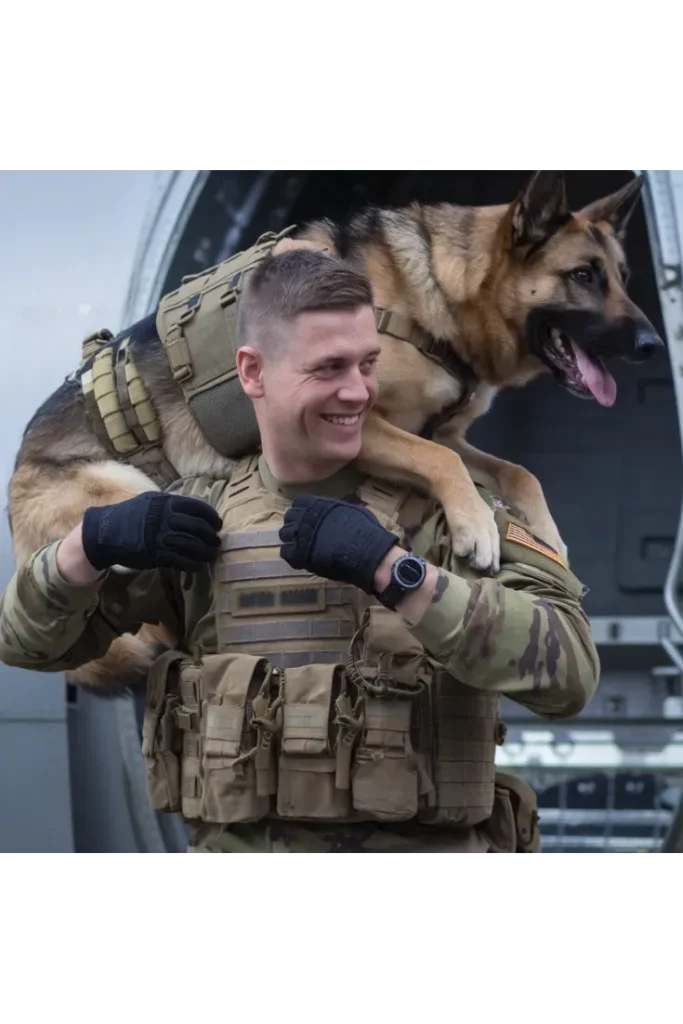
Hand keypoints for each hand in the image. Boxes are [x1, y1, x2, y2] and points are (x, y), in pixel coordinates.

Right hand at [81, 491, 222, 571]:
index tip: (217, 523)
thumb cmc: (128, 516)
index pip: (196, 507)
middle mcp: (165, 518)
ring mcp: (160, 537)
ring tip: (211, 555)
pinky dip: (193, 564)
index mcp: (165, 503)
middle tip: (216, 541)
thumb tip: (191, 510)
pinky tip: (197, 565)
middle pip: (197, 527)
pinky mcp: (156, 555)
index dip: (210, 516)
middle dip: (211, 536)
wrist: (104, 533)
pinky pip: (181, 560)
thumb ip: (169, 505)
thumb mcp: (149, 501)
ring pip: (192, 545)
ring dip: (205, 552)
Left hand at [279, 494, 398, 593]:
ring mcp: (301, 536)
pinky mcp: (300, 555)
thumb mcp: (354, 511)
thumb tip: (340, 508)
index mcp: (319, 505)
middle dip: (294, 524)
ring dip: (291, 539)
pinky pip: (286, 553)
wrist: (365, 553)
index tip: (306, 517)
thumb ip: (340, 509)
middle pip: (289, 518)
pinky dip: (291, 555)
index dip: (302, 511)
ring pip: (284, 535)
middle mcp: (306, 518)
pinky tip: (299, 558)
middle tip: (302, 533)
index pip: (300, 502)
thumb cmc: (365, 531)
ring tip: (299, 546)